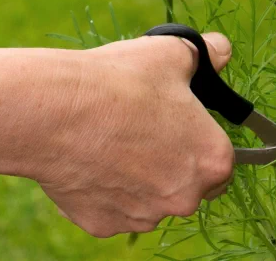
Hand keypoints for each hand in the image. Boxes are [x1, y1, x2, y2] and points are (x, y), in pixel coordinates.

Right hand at [34, 32, 235, 237]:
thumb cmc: (120, 83)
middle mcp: (185, 198)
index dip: (201, 142)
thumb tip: (221, 50)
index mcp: (213, 161)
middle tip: (143, 132)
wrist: (54, 112)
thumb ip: (208, 54)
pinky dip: (103, 191)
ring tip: (112, 143)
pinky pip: (111, 209)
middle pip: (187, 185)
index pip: (221, 161)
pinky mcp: (103, 225)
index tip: (181, 129)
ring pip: (149, 200)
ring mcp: (143, 216)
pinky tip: (89, 162)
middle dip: (172, 164)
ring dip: (139, 181)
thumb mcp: (173, 53)